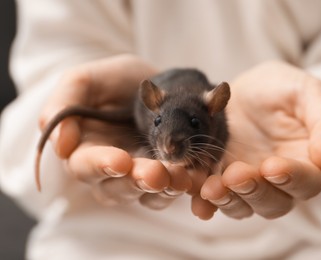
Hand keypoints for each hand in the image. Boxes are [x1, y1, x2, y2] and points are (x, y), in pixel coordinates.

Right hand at [39, 54, 192, 208]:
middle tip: (156, 174)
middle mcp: (109, 171)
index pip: (85, 165)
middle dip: (136, 182)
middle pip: (117, 188)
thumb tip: (60, 146)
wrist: (157, 83)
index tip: (121, 161)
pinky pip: (171, 192)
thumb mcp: (86, 80)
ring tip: (180, 178)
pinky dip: (182, 188)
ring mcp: (138, 177)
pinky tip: (194, 178)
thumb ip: (64, 104)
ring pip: (146, 195)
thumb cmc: (116, 81)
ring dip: (162, 189)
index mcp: (85, 149)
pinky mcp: (165, 179)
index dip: (101, 165)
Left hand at [195, 61, 320, 219]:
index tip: (273, 167)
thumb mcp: (310, 93)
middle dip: (254, 192)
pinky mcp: (221, 177)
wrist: (253, 90)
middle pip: (273, 202)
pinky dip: (205, 202)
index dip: (292, 178)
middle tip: (236, 175)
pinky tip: (195, 199)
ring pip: (242, 205)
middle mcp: (278, 181)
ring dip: (227, 200)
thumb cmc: (286, 90)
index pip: (307, 182)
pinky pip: (214, 197)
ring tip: (210, 188)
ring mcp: (248, 182)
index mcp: (307, 163)